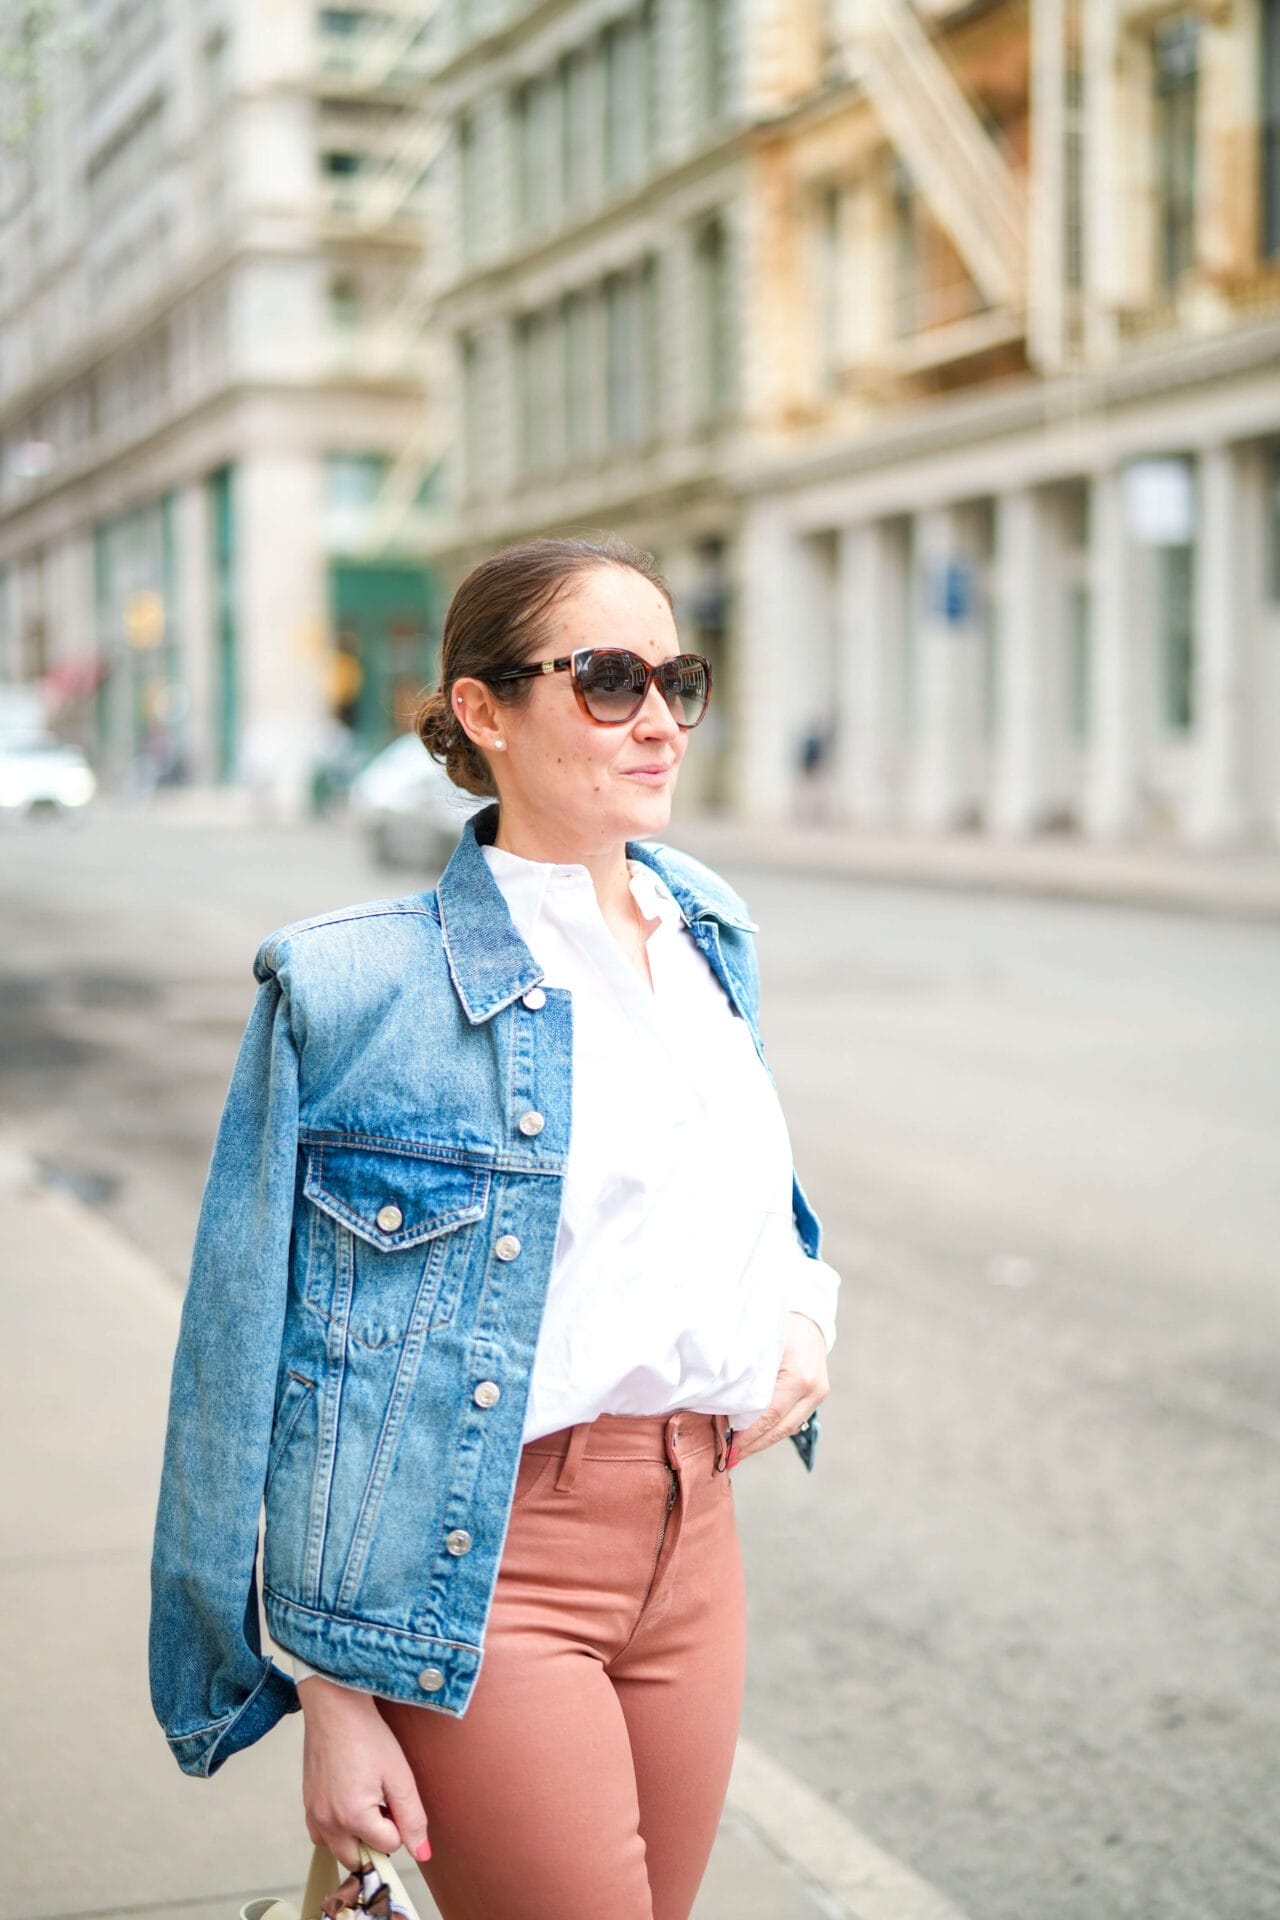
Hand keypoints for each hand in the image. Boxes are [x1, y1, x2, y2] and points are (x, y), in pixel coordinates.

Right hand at [298, 1675, 430, 1868]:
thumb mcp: (400, 1775)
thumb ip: (412, 1818)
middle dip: (375, 1840)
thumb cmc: (367, 1735)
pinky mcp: (307, 1804)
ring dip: (354, 1838)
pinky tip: (347, 1802)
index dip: (398, 1825)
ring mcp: (314, 1814)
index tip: (395, 1798)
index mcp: (353, 1817)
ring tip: (366, 1803)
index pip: (387, 1847)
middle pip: (358, 1859)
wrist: (336, 1707)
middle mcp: (328, 1822)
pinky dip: (336, 1829)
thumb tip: (422, 1852)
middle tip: (382, 1805)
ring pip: (338, 1850)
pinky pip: (321, 1835)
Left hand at [729, 1313, 828, 1466]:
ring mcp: (818, 1394)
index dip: (747, 1436)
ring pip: (787, 1428)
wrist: (807, 1313)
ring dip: (762, 1441)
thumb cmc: (775, 1321)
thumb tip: (717, 1403)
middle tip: (727, 1460)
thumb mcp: (757, 1342)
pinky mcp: (817, 1396)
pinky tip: (753, 1436)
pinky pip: (792, 1419)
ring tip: (737, 1452)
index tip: (726, 1450)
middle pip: (780, 1428)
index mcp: (799, 1376)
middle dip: (753, 1446)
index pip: (769, 1416)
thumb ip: (743, 1372)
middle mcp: (813, 1389)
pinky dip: (772, 1429)